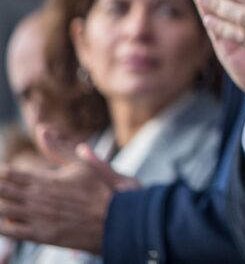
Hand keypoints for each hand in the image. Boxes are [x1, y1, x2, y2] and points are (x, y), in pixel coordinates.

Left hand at [0, 130, 138, 252]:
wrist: (115, 219)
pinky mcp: (41, 235)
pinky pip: (11, 232)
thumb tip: (42, 128)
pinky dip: (1, 226)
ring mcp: (37, 217)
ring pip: (3, 211)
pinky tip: (1, 223)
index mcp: (45, 179)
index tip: (0, 173)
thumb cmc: (100, 190)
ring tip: (0, 201)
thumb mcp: (81, 164)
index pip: (9, 174)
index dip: (0, 173)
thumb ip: (58, 148)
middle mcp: (37, 198)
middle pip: (1, 192)